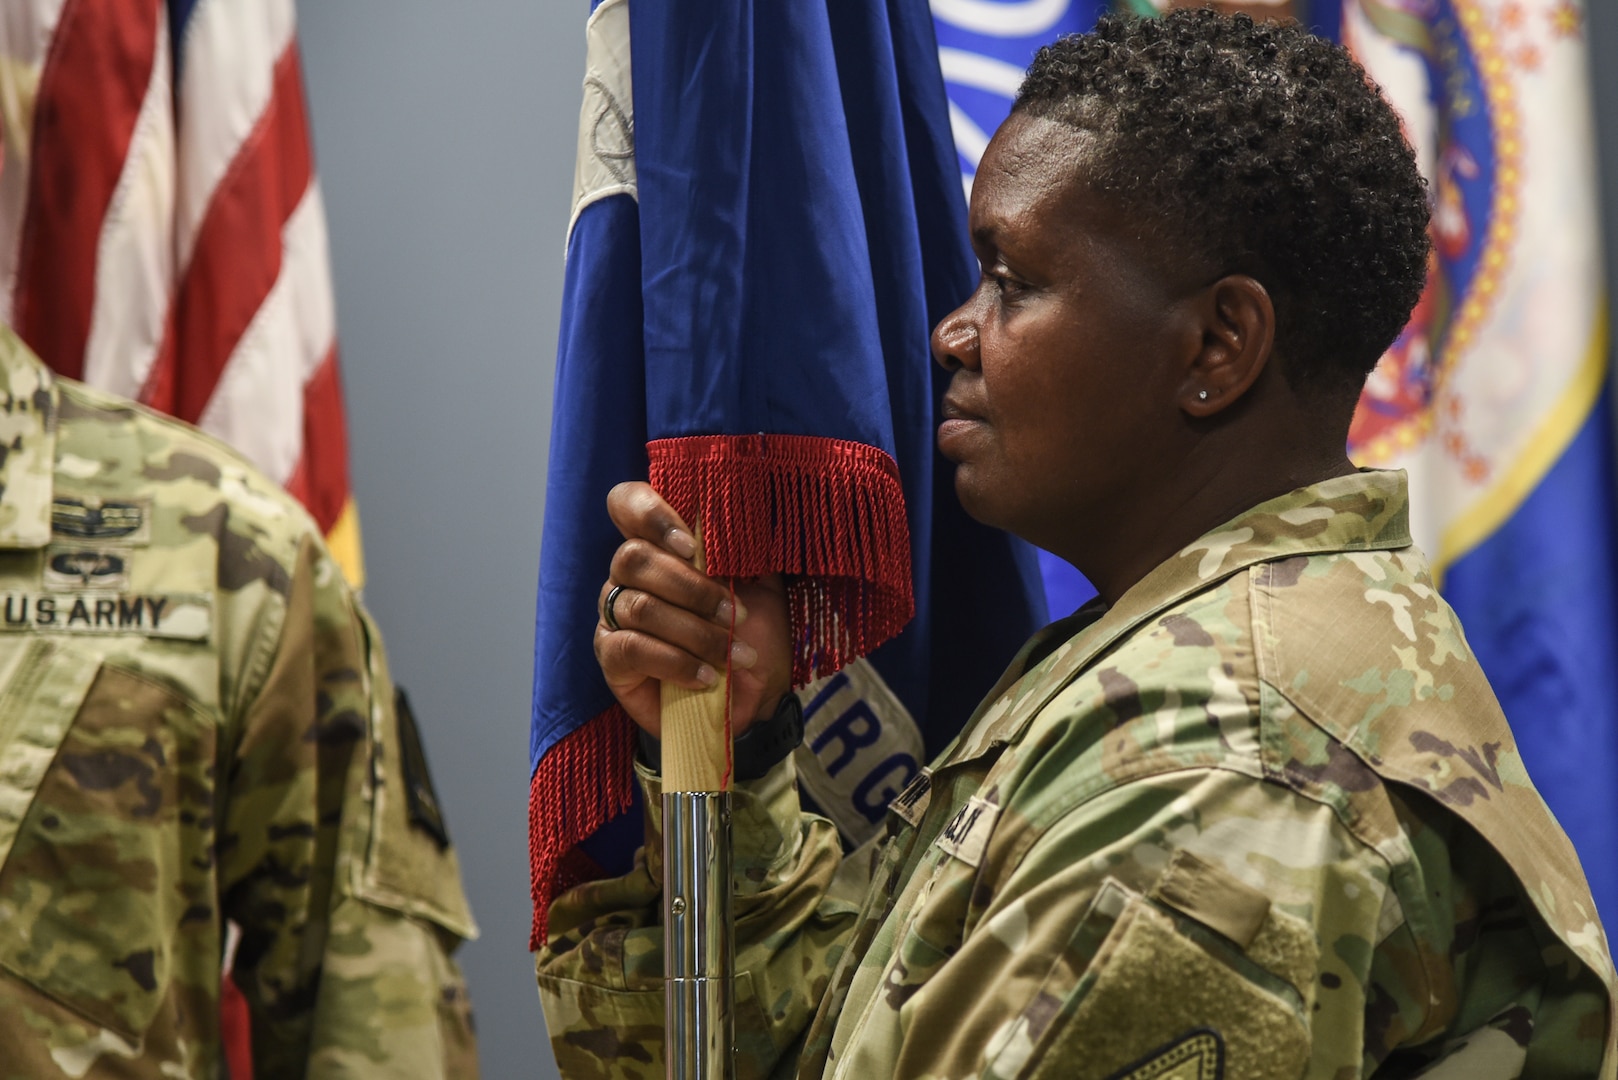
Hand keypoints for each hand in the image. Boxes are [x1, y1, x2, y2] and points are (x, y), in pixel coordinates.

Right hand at [594, 482, 791, 738]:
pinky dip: (676, 662)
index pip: (627, 503)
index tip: (691, 544)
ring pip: (639, 606)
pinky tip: (705, 676)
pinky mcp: (611, 658)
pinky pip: (632, 649)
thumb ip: (744, 547)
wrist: (752, 699)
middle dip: (692, 588)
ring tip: (733, 654)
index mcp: (662, 545)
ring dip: (695, 631)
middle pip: (634, 557)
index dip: (649, 514)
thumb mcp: (762, 585)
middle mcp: (629, 574)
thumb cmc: (752, 635)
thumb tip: (737, 513)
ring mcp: (615, 614)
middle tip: (736, 614)